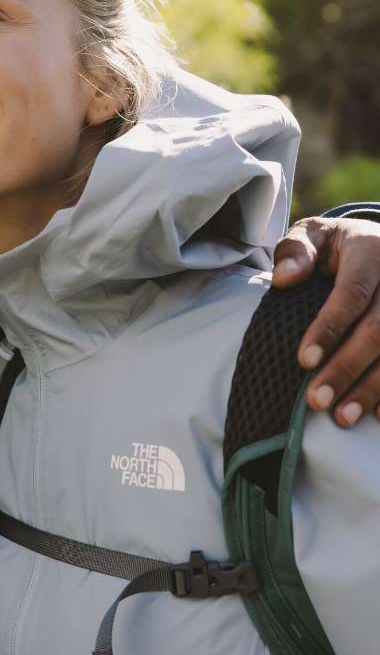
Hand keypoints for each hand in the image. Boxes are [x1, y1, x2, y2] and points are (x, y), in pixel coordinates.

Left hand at [273, 215, 379, 426]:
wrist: (377, 245)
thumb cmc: (334, 247)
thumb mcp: (313, 236)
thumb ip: (296, 250)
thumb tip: (284, 278)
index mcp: (371, 249)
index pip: (354, 292)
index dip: (330, 327)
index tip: (304, 361)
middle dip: (347, 367)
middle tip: (316, 401)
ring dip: (373, 388)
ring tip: (341, 418)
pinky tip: (377, 416)